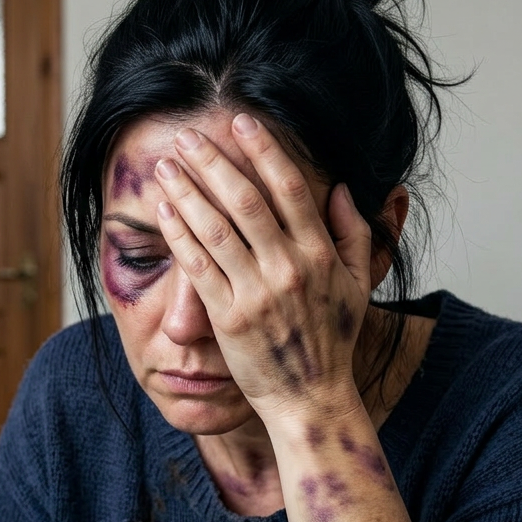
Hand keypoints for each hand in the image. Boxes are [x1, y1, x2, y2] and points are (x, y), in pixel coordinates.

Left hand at [154, 115, 371, 420]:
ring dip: (187, 191)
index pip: (290, 189)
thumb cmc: (331, 342)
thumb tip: (341, 188)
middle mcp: (288, 268)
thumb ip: (353, 235)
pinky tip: (164, 209)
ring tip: (166, 165)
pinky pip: (197, 266)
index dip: (264, 151)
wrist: (309, 398)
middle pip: (244, 200)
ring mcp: (256, 292)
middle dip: (213, 162)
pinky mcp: (227, 316)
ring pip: (215, 228)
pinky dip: (178, 234)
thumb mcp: (356, 286)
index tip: (242, 123)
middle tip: (188, 136)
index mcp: (320, 255)